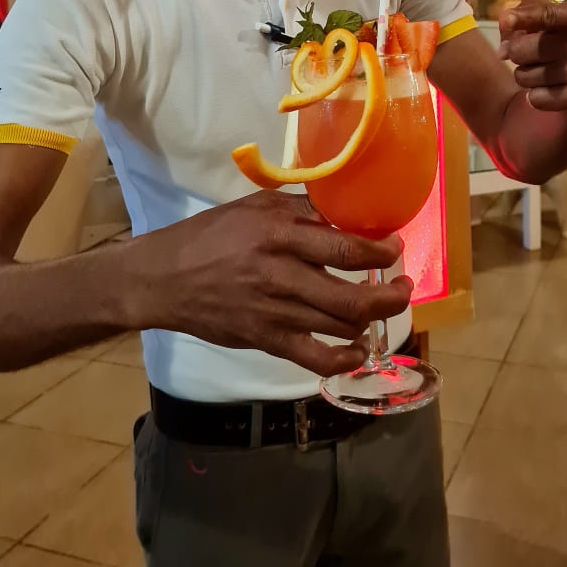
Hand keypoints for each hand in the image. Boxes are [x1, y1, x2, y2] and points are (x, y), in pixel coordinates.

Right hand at [131, 190, 412, 376]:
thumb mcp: (254, 207)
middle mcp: (281, 275)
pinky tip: (358, 350)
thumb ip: (299, 210)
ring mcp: (274, 313)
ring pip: (340, 327)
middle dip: (390, 295)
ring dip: (371, 321)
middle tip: (403, 286)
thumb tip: (344, 213)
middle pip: (352, 297)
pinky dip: (345, 360)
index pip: (345, 248)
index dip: (380, 252)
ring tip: (380, 309)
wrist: (163, 278)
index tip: (395, 249)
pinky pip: (316, 359)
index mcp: (278, 234)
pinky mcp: (265, 340)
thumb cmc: (210, 235)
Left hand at [498, 0, 566, 113]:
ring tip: (539, 73)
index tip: (505, 20)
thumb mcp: (551, 18)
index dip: (524, 17)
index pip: (548, 15)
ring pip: (527, 77)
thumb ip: (524, 15)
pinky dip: (535, 97)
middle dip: (516, 54)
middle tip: (526, 56)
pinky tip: (546, 90)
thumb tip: (504, 41)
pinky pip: (539, 99)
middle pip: (525, 50)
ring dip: (524, 77)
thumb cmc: (565, 40)